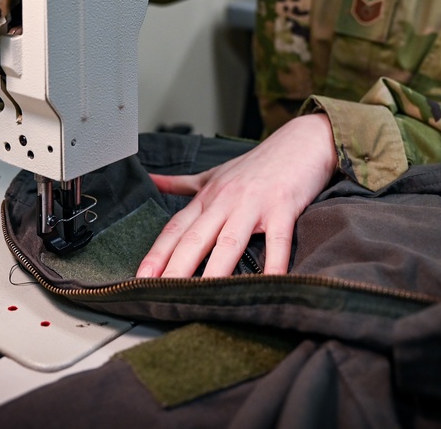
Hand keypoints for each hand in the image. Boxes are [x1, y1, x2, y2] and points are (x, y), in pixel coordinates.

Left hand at [136, 113, 336, 278]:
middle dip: (174, 269)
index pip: (175, 229)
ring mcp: (253, 204)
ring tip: (201, 299)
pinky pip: (276, 240)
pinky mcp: (282, 207)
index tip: (139, 279)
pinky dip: (273, 264)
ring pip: (228, 242)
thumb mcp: (216, 172)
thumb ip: (183, 183)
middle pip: (194, 239)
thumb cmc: (259, 163)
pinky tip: (268, 285)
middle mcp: (225, 201)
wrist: (302, 140)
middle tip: (156, 294)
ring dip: (213, 271)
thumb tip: (152, 181)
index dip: (156, 255)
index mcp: (207, 197)